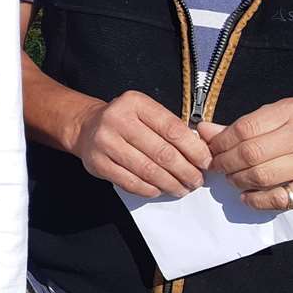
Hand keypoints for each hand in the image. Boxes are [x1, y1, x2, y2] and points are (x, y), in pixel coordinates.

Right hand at [71, 90, 210, 197]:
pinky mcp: (98, 163)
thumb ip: (170, 127)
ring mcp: (105, 142)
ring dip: (170, 184)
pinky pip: (131, 182)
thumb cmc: (125, 120)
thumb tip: (200, 153)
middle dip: (185, 171)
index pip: (172, 129)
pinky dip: (150, 189)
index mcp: (135, 103)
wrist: (86, 126)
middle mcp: (118, 120)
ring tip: (182, 188)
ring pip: (148, 170)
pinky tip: (160, 189)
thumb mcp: (146, 112)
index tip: (206, 162)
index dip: (194, 149)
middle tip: (196, 180)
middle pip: (162, 152)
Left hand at [200, 100, 292, 208]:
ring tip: (233, 179)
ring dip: (238, 180)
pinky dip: (256, 200)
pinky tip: (247, 196)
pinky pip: (278, 198)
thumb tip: (203, 131)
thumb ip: (243, 126)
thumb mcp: (281, 119)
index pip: (244, 127)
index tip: (211, 150)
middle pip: (250, 152)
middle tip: (218, 168)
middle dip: (225, 163)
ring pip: (261, 175)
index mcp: (292, 111)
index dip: (220, 142)